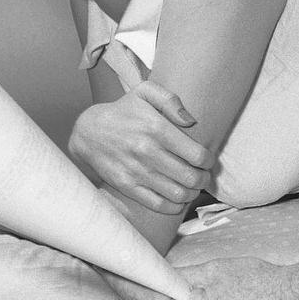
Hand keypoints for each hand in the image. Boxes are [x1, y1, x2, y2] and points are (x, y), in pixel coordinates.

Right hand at [69, 82, 215, 213]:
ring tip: (192, 186)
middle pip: (191, 177)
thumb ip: (171, 100)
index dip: (209, 161)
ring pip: (178, 194)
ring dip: (191, 193)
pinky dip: (174, 206)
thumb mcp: (145, 93)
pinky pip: (158, 205)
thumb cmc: (124, 112)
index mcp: (157, 129)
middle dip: (204, 179)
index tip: (208, 160)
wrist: (88, 133)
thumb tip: (191, 121)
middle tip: (203, 176)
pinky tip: (177, 198)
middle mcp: (147, 152)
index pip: (198, 155)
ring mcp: (137, 172)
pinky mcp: (127, 186)